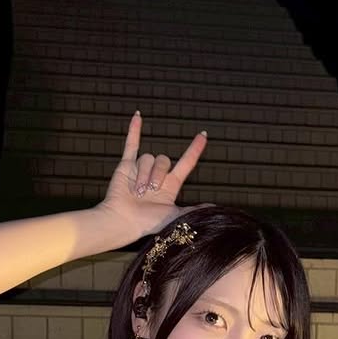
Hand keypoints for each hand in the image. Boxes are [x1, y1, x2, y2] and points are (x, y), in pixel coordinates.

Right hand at [98, 112, 207, 239]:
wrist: (123, 222)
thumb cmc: (148, 223)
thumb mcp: (176, 217)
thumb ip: (193, 210)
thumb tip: (214, 209)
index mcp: (171, 186)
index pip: (186, 162)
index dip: (195, 149)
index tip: (203, 136)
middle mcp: (157, 176)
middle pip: (163, 160)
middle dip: (157, 173)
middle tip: (151, 190)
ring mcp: (141, 170)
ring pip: (147, 158)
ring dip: (143, 174)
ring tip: (138, 191)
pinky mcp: (126, 166)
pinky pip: (131, 145)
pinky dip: (134, 130)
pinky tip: (138, 115)